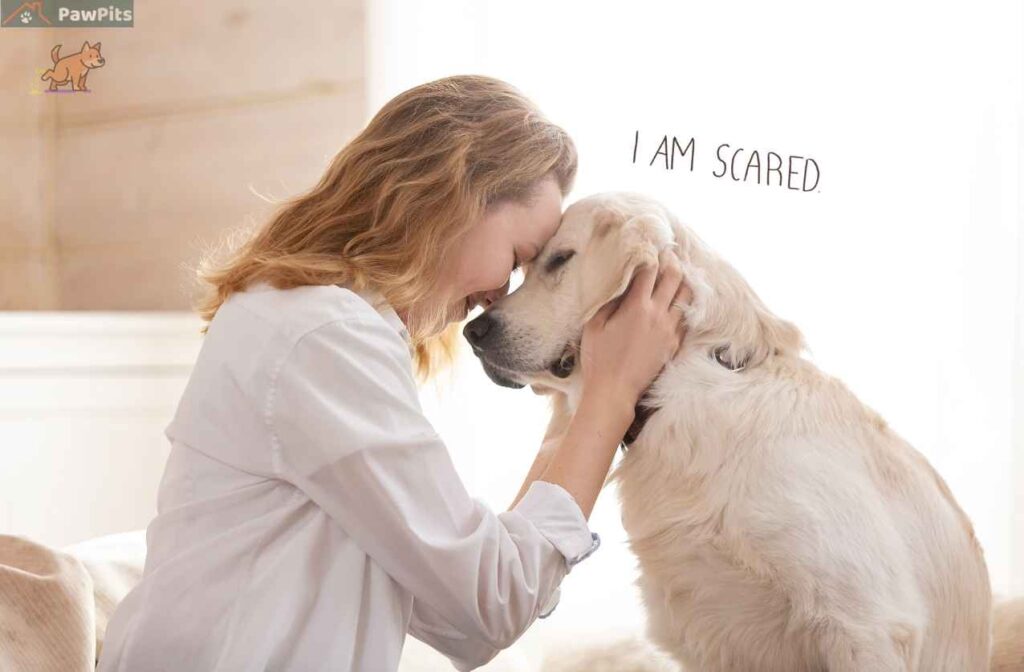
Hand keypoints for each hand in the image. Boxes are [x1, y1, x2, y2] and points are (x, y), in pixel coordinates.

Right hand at [580, 247, 691, 407]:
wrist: (615, 391)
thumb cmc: (599, 358)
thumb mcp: (594, 325)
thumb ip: (608, 300)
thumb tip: (619, 282)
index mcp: (636, 307)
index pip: (649, 271)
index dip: (650, 254)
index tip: (649, 245)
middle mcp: (658, 315)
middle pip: (674, 278)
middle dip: (672, 261)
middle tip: (668, 253)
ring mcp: (670, 330)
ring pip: (686, 296)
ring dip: (682, 280)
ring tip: (677, 272)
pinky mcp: (675, 345)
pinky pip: (686, 317)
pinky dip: (684, 303)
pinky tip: (679, 299)